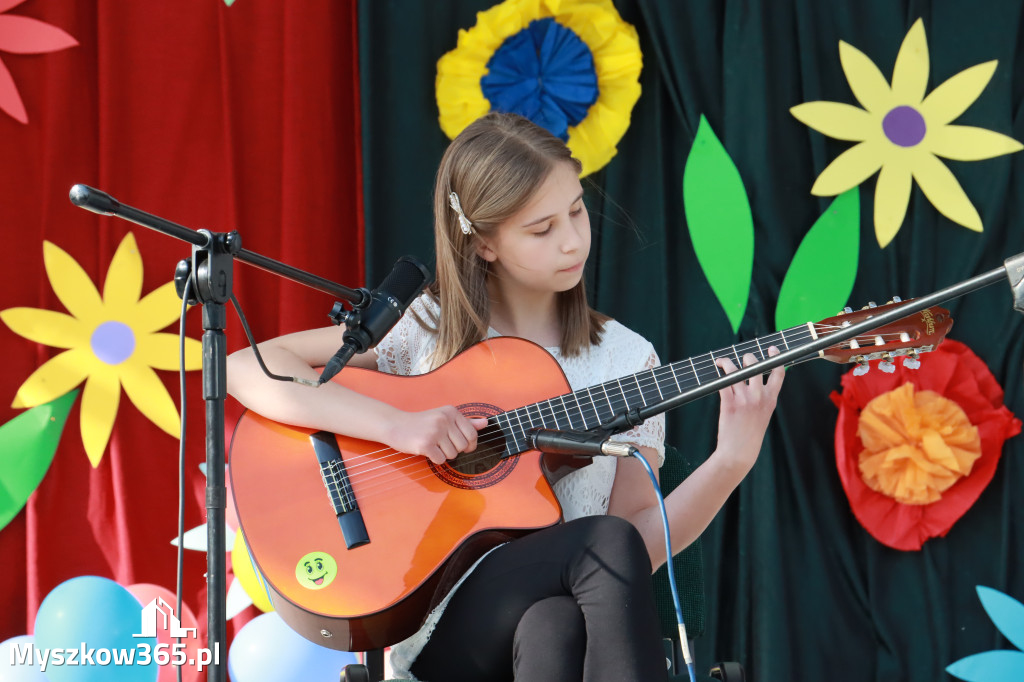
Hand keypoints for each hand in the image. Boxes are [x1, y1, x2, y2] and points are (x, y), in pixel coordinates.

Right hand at [386, 406, 487, 464]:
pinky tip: (426, 450)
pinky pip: (440, 459)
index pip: (472, 434)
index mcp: (451, 411)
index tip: (463, 446)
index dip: (470, 445)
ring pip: (452, 454)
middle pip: (462, 446)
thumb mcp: (444, 418)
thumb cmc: (421, 423)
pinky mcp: (425, 443)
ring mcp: (435, 431)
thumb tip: (485, 423)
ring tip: (432, 445)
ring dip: (443, 454)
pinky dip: (434, 459)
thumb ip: (466, 422)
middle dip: (453, 450)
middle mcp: (444, 419)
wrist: (395, 425)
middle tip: (440, 444)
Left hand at [713, 346, 783, 474]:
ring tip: (722, 362)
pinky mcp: (729, 403)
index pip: (778, 374)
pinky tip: (717, 369)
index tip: (772, 350)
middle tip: (741, 361)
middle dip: (747, 359)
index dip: (775, 358)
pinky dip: (719, 372)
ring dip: (727, 363)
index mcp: (771, 400)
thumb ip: (762, 399)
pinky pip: (723, 381)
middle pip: (754, 365)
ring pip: (735, 370)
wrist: (739, 452)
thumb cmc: (750, 435)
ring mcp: (744, 399)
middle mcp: (759, 397)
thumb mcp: (763, 416)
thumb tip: (755, 384)